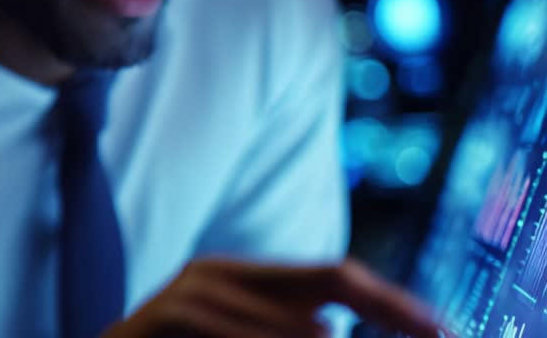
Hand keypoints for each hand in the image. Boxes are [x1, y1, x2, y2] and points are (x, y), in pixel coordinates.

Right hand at [98, 257, 448, 337]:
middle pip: (325, 279)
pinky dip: (257, 337)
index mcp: (247, 280)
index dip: (393, 302)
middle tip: (433, 332)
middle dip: (384, 306)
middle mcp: (222, 273)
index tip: (446, 331)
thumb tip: (339, 333)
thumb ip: (292, 335)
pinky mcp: (158, 317)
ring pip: (277, 312)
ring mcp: (189, 291)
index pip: (335, 277)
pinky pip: (218, 324)